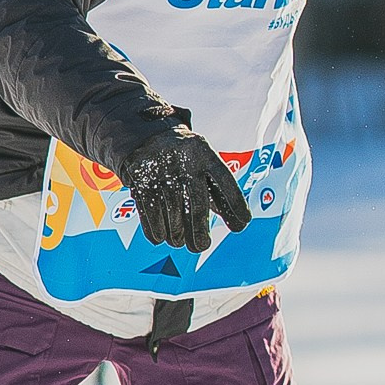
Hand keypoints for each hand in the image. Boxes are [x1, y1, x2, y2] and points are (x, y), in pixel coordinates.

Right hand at [123, 126, 250, 253]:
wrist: (145, 137)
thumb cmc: (184, 159)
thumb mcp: (203, 164)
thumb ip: (218, 191)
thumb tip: (238, 224)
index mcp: (204, 154)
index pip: (224, 181)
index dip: (235, 204)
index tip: (243, 224)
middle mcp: (184, 160)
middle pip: (196, 204)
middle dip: (200, 231)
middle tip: (200, 246)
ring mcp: (161, 170)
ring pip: (173, 214)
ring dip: (177, 235)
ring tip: (180, 242)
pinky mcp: (141, 180)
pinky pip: (150, 213)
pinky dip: (156, 230)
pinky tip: (162, 237)